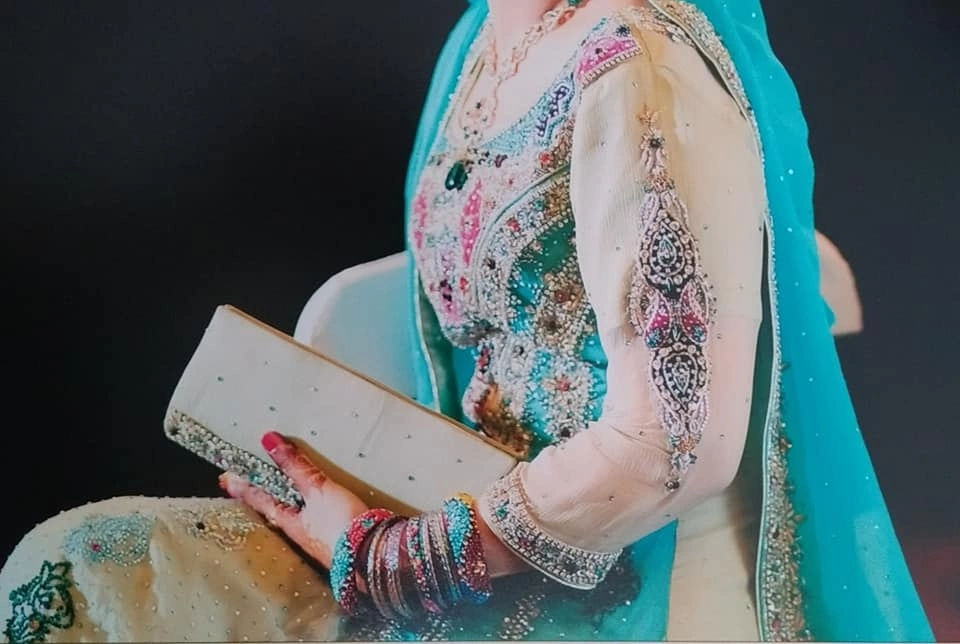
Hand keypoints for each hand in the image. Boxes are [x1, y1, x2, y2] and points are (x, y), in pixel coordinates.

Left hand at [219, 430, 369, 568]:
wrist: (373, 556)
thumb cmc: (341, 525)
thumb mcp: (318, 491)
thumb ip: (296, 466)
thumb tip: (268, 440)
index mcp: (290, 522)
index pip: (261, 500)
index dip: (244, 487)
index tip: (225, 479)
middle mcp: (300, 533)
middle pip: (274, 512)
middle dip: (261, 499)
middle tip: (244, 488)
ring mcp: (318, 539)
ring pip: (294, 518)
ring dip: (284, 505)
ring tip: (278, 495)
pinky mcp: (337, 540)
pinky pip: (314, 521)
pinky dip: (308, 510)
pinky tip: (316, 509)